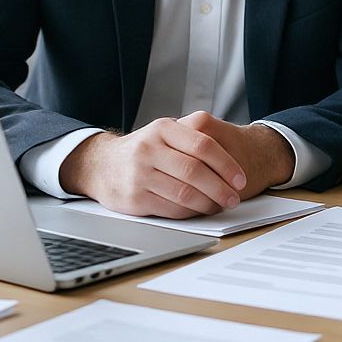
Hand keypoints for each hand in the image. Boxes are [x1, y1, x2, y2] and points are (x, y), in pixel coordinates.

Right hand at [59, 112, 293, 217]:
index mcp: (163, 129)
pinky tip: (199, 211)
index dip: (226, 164)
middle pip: (195, 171)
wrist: (101, 165)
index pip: (203, 145)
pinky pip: (171, 209)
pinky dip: (190, 213)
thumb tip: (232, 160)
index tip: (240, 178)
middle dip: (220, 188)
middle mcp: (149, 149)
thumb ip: (193, 139)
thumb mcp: (164, 134)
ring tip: (220, 206)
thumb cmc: (144, 150)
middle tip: (234, 198)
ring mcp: (139, 174)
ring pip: (184, 193)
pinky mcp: (134, 198)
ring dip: (208, 203)